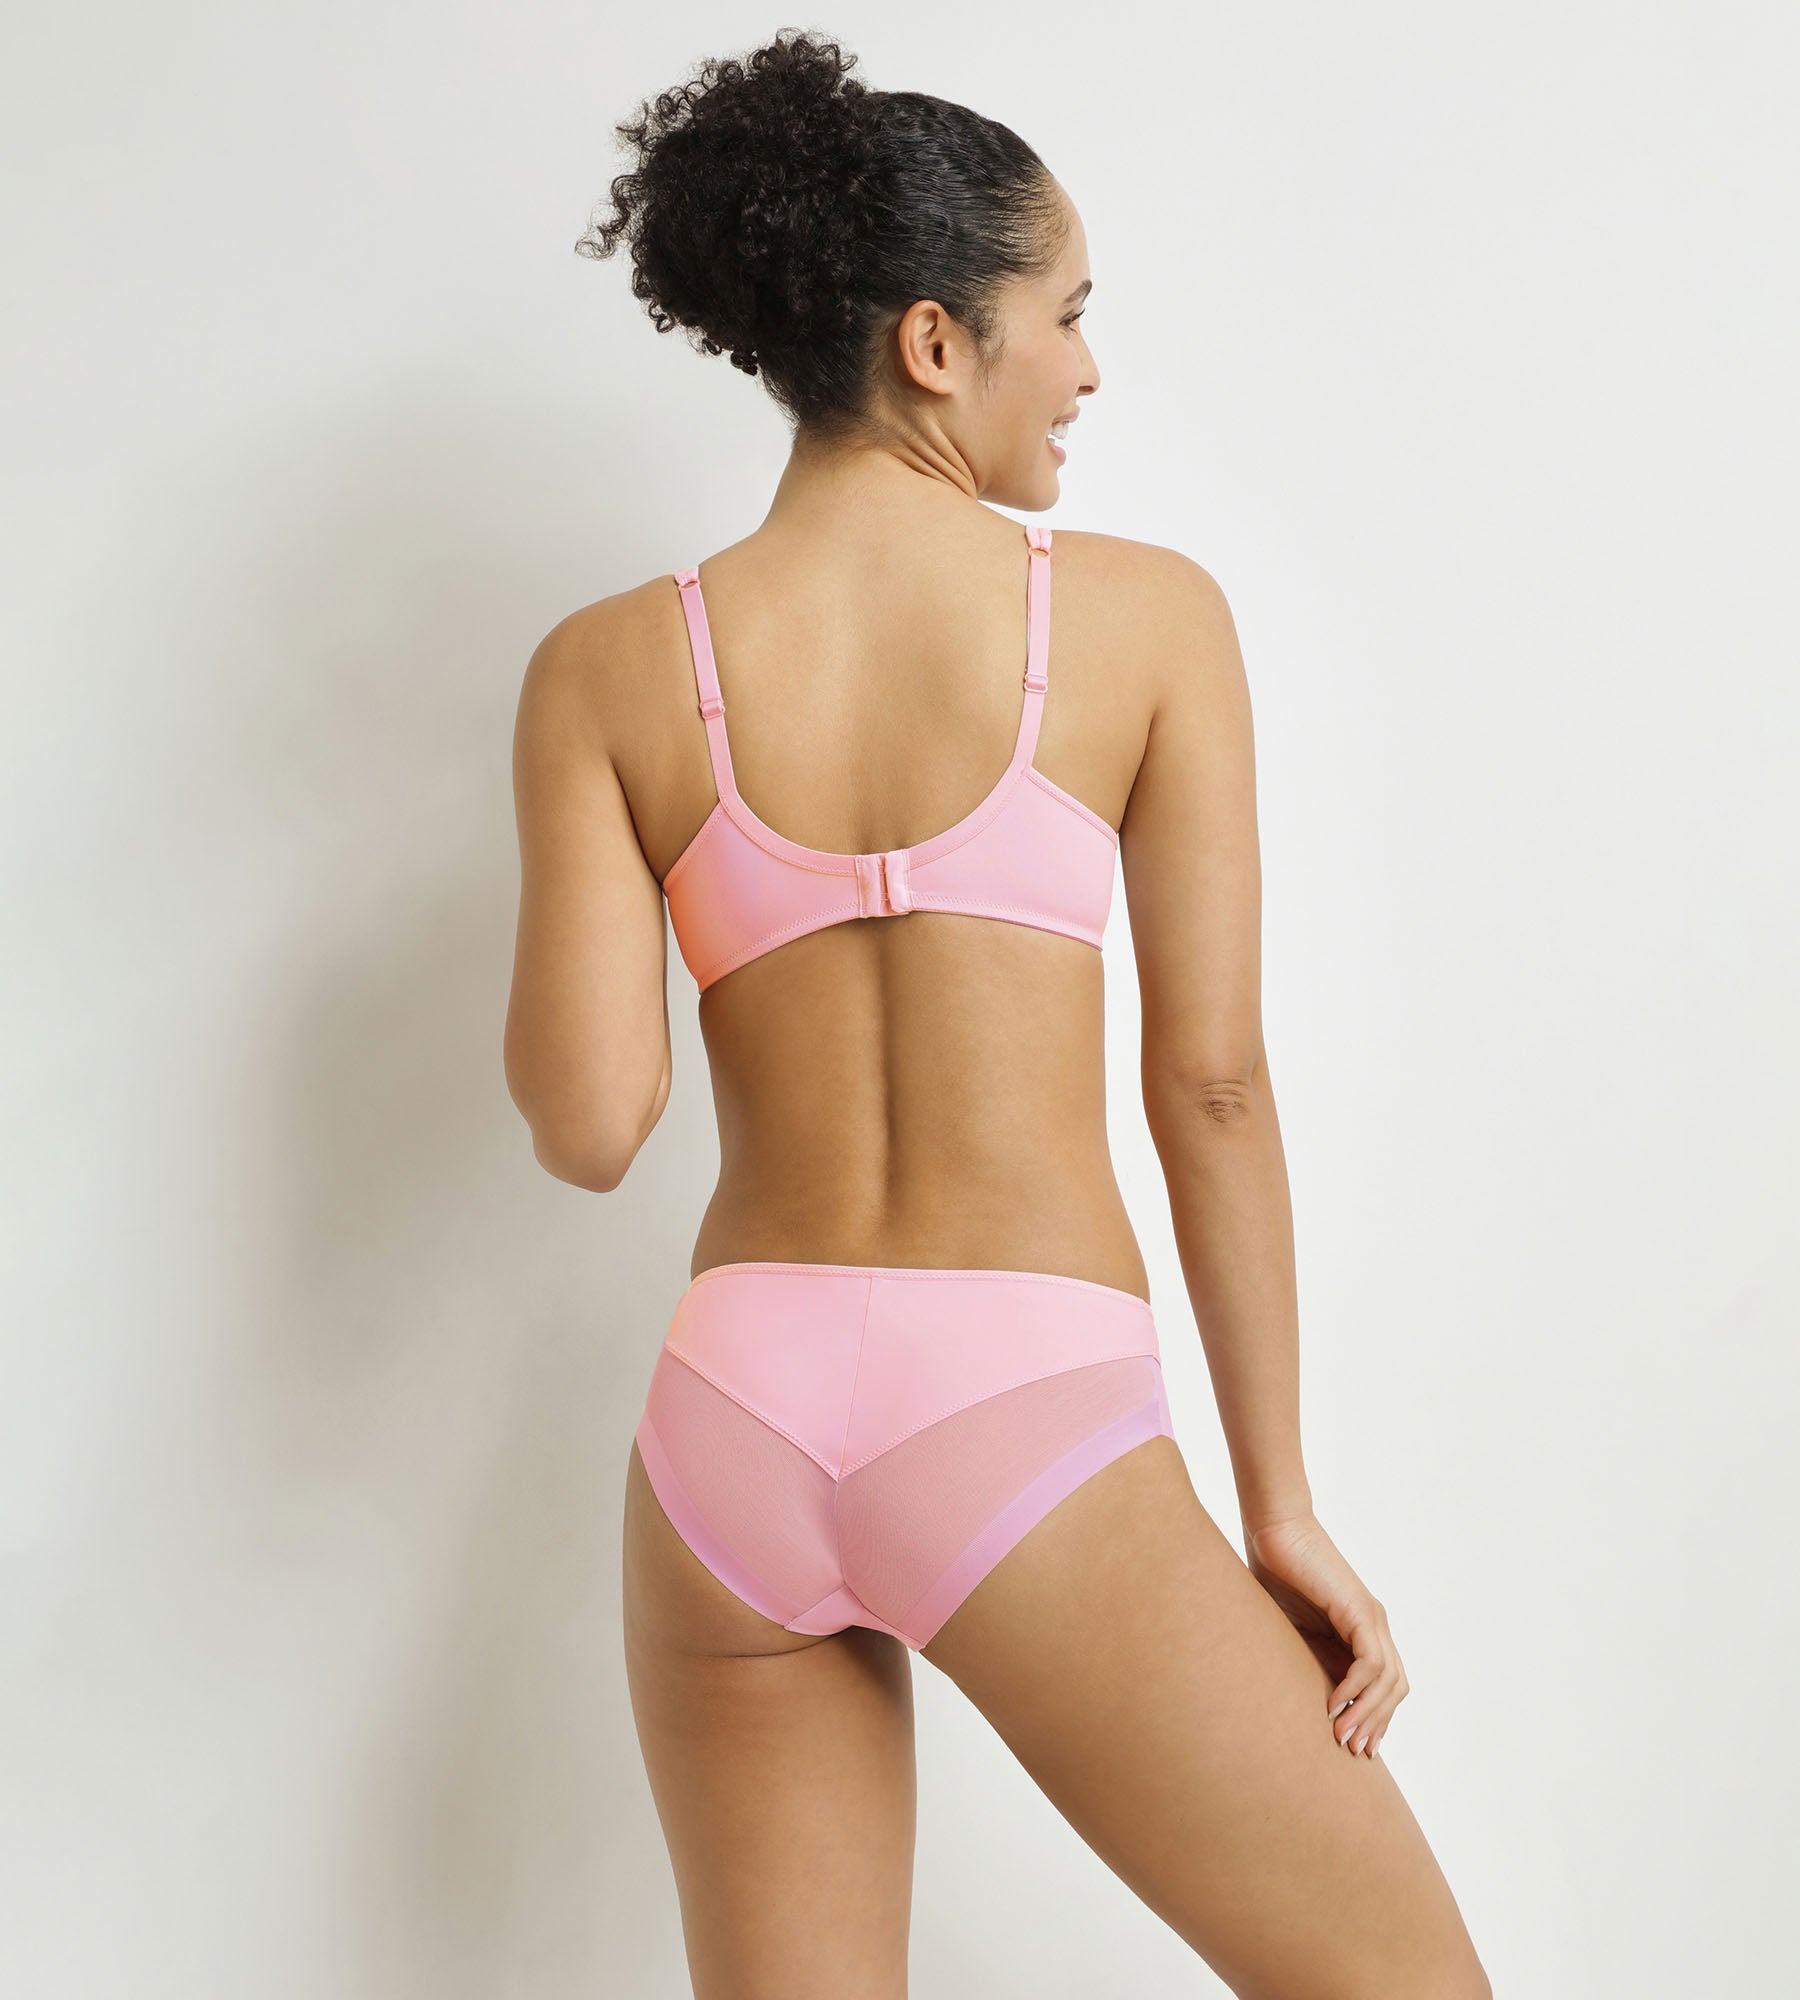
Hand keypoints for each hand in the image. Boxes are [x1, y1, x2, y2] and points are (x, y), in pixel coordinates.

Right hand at [1242, 1510, 1408, 1759]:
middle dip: (1376, 1723)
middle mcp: (1374, 1625)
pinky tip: (1333, 1705)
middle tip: (1352, 1751)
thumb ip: (1307, 1656)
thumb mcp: (1292, 1629)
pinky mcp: (1360, 1610)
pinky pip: (1371, 1662)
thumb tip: (1311, 1702)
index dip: (1374, 1718)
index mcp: (1360, 1630)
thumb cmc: (1273, 1572)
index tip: (1356, 1746)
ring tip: (1342, 1736)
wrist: (1272, 1529)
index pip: (1384, 1686)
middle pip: (1395, 1689)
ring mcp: (1371, 1617)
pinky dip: (1357, 1689)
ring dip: (1367, 1714)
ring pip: (1389, 1681)